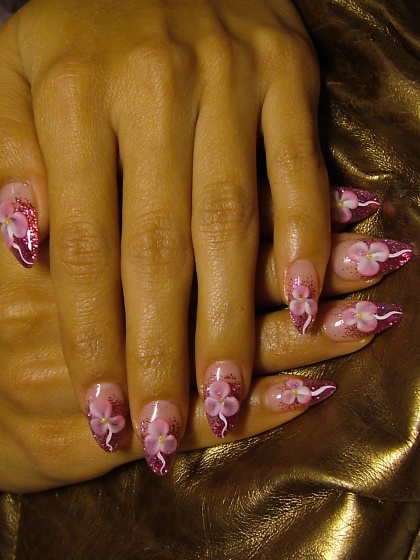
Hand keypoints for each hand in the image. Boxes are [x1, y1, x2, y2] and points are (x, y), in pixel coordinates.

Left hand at [0, 0, 329, 464]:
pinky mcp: (288, 73)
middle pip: (160, 246)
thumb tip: (24, 244)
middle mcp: (153, 87)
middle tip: (165, 435)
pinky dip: (307, 239)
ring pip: (232, 220)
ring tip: (226, 399)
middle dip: (163, 352)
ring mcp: (230, 78)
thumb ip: (12, 157)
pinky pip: (300, 168)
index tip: (105, 413)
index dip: (95, 336)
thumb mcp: (15, 74)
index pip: (85, 243)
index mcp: (73, 93)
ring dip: (232, 319)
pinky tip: (307, 305)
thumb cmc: (83, 27)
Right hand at [0, 229, 406, 490]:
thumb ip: (51, 202)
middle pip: (225, 286)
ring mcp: (105, 384)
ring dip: (304, 337)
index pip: (203, 226)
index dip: (280, 216)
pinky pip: (193, 428)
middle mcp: (99, 317)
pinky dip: (258, 411)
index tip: (349, 206)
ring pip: (226, 356)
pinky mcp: (91, 443)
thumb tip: (135, 188)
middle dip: (311, 273)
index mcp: (80, 251)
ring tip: (372, 317)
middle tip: (382, 259)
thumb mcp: (13, 250)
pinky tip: (312, 391)